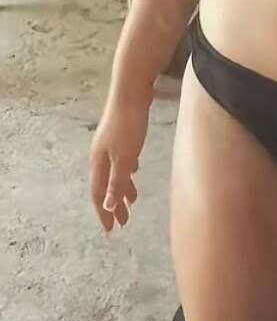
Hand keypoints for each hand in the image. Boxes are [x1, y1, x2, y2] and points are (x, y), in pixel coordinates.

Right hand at [89, 94, 148, 232]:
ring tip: (132, 202)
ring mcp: (110, 143)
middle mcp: (100, 154)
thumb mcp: (124, 157)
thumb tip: (107, 207)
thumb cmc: (128, 125)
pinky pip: (122, 159)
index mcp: (98, 162)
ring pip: (115, 172)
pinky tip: (134, 170)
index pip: (99, 194)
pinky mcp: (122, 134)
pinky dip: (126, 170)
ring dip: (122, 188)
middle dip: (113, 204)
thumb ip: (116, 182)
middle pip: (106, 184)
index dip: (104, 212)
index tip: (111, 230)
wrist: (131, 91)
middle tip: (122, 222)